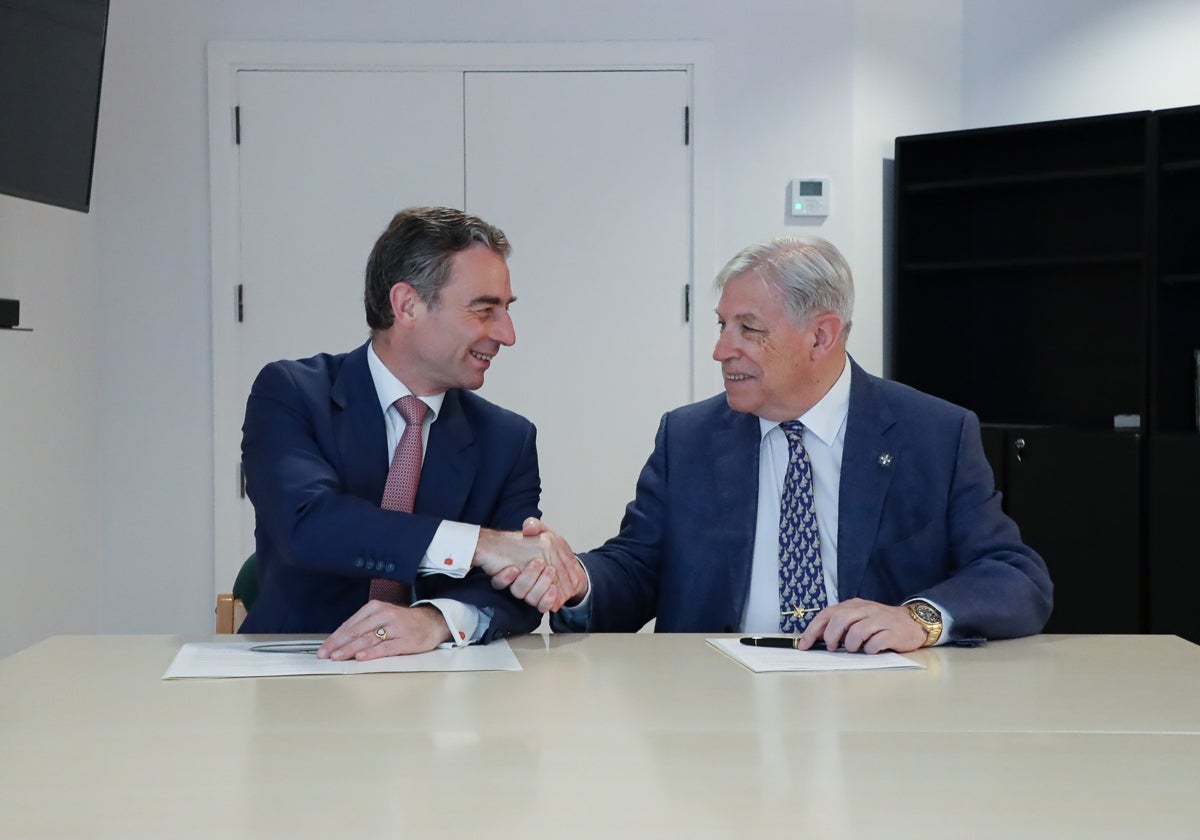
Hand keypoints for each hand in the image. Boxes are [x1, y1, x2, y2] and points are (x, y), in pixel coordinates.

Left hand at [317, 601, 450, 660]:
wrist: (432, 622)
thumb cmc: (404, 622)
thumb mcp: (382, 617)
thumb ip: (364, 626)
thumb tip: (339, 642)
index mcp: (375, 607)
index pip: (350, 624)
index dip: (335, 637)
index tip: (323, 648)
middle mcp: (384, 614)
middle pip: (356, 631)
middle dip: (338, 644)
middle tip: (325, 654)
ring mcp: (396, 627)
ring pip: (368, 639)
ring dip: (350, 649)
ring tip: (337, 657)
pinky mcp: (406, 640)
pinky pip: (386, 647)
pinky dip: (372, 653)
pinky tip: (361, 657)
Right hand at [476, 519, 586, 611]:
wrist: (568, 560)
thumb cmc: (549, 546)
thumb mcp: (542, 531)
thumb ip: (533, 526)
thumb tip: (528, 528)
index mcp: (513, 570)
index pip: (499, 582)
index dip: (503, 579)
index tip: (513, 569)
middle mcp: (521, 583)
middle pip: (517, 591)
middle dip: (527, 578)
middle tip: (539, 563)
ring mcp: (533, 593)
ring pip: (530, 599)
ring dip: (540, 585)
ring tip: (550, 570)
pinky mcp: (545, 601)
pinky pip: (542, 606)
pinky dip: (547, 600)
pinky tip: (553, 589)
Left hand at [795, 598, 926, 653]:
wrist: (915, 622)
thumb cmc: (881, 623)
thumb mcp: (860, 618)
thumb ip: (842, 624)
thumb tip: (818, 638)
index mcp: (854, 605)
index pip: (828, 613)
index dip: (813, 630)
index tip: (804, 645)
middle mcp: (866, 609)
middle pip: (840, 619)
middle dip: (831, 637)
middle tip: (832, 648)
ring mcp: (881, 620)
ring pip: (857, 631)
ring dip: (851, 645)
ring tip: (855, 649)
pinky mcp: (894, 632)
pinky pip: (876, 643)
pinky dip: (870, 650)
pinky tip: (872, 650)